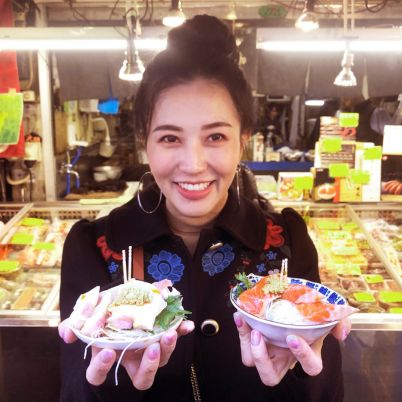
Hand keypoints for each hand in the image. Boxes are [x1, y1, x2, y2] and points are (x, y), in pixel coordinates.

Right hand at [59, 318, 193, 388]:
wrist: (122, 298)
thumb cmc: (104, 311)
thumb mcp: (88, 314)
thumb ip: (75, 323)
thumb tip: (65, 333)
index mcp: (108, 357)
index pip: (98, 375)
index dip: (102, 368)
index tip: (108, 352)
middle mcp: (130, 360)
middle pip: (141, 377)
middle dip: (148, 365)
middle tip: (151, 346)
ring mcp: (148, 351)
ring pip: (160, 362)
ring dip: (168, 349)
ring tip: (170, 333)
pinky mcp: (162, 338)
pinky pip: (174, 340)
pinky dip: (181, 332)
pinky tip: (187, 325)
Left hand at [233, 313, 350, 386]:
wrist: (293, 301)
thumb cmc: (310, 314)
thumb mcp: (326, 316)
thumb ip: (339, 323)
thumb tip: (341, 334)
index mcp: (306, 355)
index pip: (310, 367)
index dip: (302, 356)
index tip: (293, 337)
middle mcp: (284, 358)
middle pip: (270, 378)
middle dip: (262, 360)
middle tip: (261, 335)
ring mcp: (267, 351)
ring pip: (250, 362)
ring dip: (247, 344)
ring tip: (249, 325)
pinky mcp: (253, 340)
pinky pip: (243, 343)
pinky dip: (241, 330)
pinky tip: (241, 315)